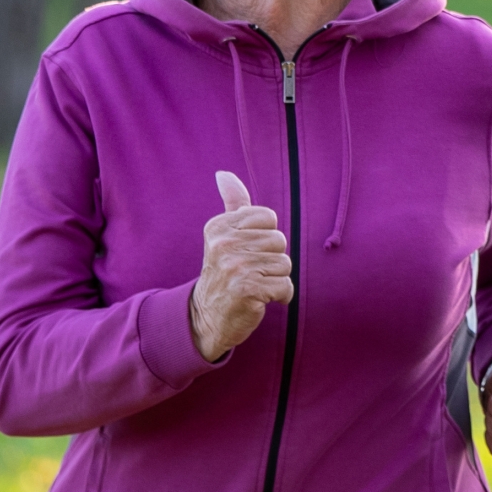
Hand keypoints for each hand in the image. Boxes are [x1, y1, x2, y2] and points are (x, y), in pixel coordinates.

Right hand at [189, 171, 293, 362]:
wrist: (206, 318)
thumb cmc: (224, 271)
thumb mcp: (223, 235)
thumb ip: (231, 203)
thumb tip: (223, 174)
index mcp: (219, 226)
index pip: (268, 217)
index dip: (265, 237)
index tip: (247, 250)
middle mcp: (224, 244)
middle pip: (279, 241)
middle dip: (272, 259)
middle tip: (250, 272)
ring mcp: (234, 267)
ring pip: (284, 264)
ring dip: (276, 279)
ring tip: (254, 285)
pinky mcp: (247, 290)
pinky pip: (285, 287)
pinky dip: (280, 296)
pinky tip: (261, 299)